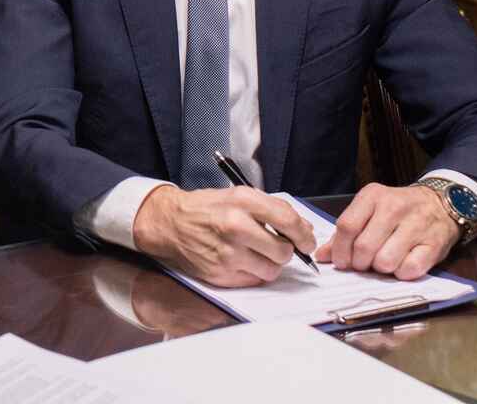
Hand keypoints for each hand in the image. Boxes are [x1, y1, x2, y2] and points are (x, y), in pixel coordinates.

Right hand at [130, 184, 315, 287]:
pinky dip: (253, 272)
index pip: (287, 220)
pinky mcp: (221, 274)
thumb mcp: (236, 196)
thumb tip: (302, 230)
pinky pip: (253, 280)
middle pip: (283, 250)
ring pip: (271, 270)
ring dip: (270, 264)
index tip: (307, 240)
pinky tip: (242, 260)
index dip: (304, 234)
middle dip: (286, 251)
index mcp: (242, 201)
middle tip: (278, 246)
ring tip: (257, 253)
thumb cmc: (205, 208)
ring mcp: (227, 253)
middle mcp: (235, 226)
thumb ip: (270, 209)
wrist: (169, 223)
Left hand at [316, 182, 458, 279]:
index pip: (346, 226)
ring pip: (385, 261)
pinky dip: (402, 273)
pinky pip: (409, 270)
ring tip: (384, 260)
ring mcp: (416, 225)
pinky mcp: (434, 244)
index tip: (341, 262)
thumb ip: (346, 232)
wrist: (440, 204)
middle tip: (364, 264)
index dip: (340, 250)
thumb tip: (322, 256)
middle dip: (359, 263)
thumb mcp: (370, 211)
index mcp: (373, 196)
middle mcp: (394, 207)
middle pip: (364, 247)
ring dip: (381, 269)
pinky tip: (402, 263)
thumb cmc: (398, 210)